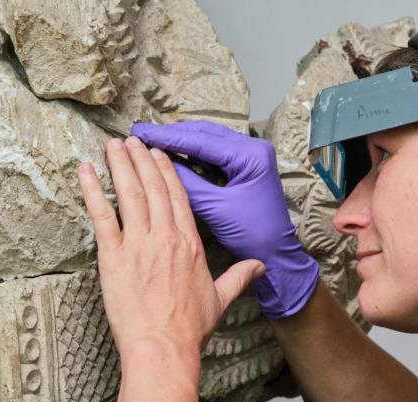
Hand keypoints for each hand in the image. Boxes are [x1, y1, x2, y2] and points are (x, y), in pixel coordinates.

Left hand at [77, 136, 264, 357]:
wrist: (164, 348)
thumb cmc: (189, 329)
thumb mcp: (220, 298)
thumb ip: (239, 276)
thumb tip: (259, 266)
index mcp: (190, 244)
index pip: (178, 197)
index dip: (167, 172)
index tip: (159, 155)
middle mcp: (166, 238)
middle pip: (154, 188)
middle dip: (142, 160)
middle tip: (133, 140)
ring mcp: (139, 245)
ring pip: (130, 194)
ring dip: (121, 165)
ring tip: (113, 145)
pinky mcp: (114, 257)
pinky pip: (101, 216)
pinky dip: (92, 190)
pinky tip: (85, 171)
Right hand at [131, 121, 318, 318]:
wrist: (277, 254)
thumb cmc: (254, 235)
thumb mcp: (216, 209)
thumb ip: (188, 185)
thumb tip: (157, 166)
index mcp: (251, 156)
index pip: (201, 140)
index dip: (167, 137)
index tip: (140, 132)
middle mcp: (253, 149)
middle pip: (204, 133)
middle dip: (171, 134)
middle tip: (141, 133)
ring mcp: (249, 156)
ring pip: (207, 141)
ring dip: (180, 141)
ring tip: (151, 141)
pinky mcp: (244, 167)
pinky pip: (213, 153)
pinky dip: (191, 153)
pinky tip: (171, 154)